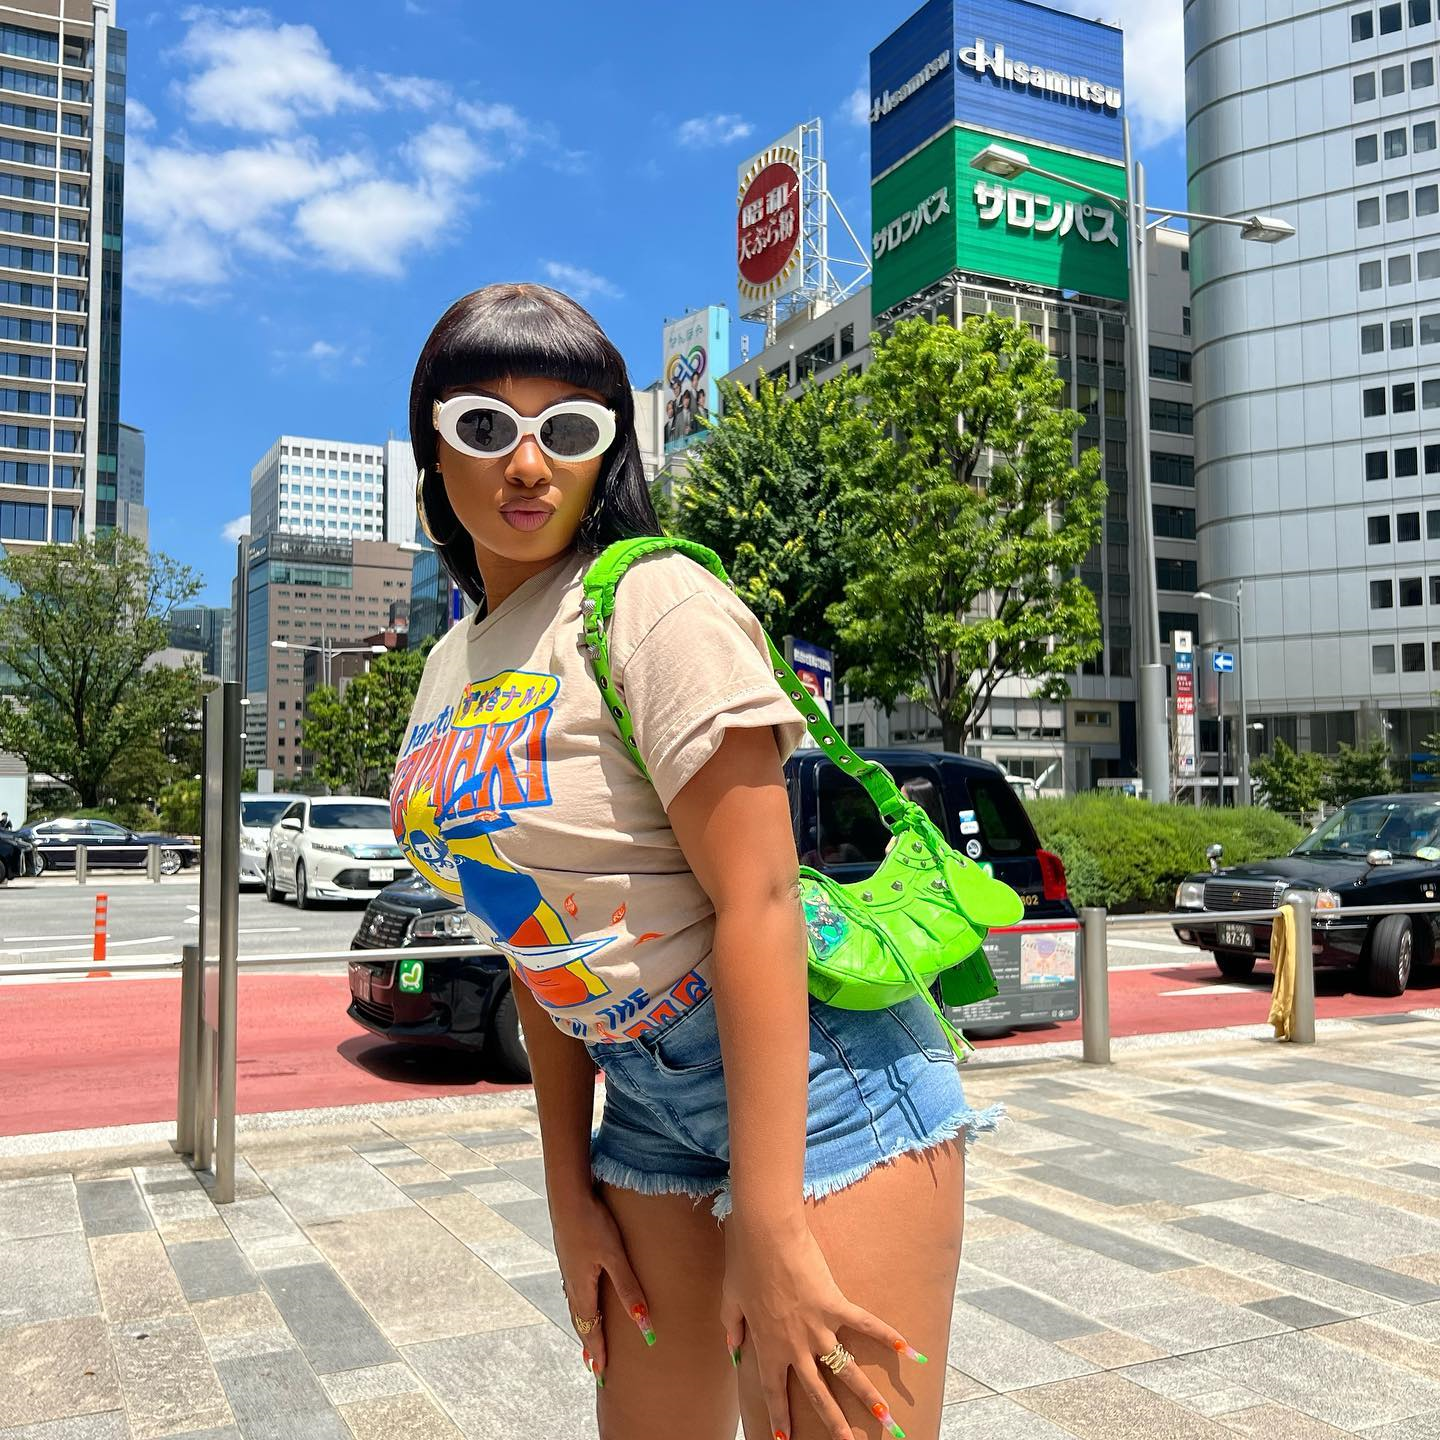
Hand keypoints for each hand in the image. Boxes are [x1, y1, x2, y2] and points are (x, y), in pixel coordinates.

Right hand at [552, 1189, 651, 1386]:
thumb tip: (644, 1326)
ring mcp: (568, 1271)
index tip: (601, 1375)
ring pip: (576, 1308)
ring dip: (584, 1327)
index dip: (598, 1352)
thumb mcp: (615, 1258)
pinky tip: (582, 1300)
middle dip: (589, 1346)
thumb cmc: (594, 1225)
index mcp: (583, 1291)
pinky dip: (580, 1308)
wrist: (568, 1197)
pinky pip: (575, 1292)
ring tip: (588, 1341)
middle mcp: (572, 1285)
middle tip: (595, 1368)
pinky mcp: (569, 1258)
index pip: (591, 1330)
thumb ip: (629, 1290)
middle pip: (581, 1324)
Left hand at [721, 1213, 922, 1439]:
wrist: (765, 1235)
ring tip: (886, 1416)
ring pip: (845, 1369)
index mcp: (768, 1347)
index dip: (779, 1416)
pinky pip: (865, 1324)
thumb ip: (732, 1330)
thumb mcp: (729, 1302)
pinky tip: (909, 1351)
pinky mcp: (835, 1304)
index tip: (783, 1439)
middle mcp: (796, 1345)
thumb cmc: (743, 1265)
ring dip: (867, 1394)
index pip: (774, 1391)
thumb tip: (733, 1351)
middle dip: (834, 1423)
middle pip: (818, 1393)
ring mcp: (818, 1327)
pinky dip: (888, 1336)